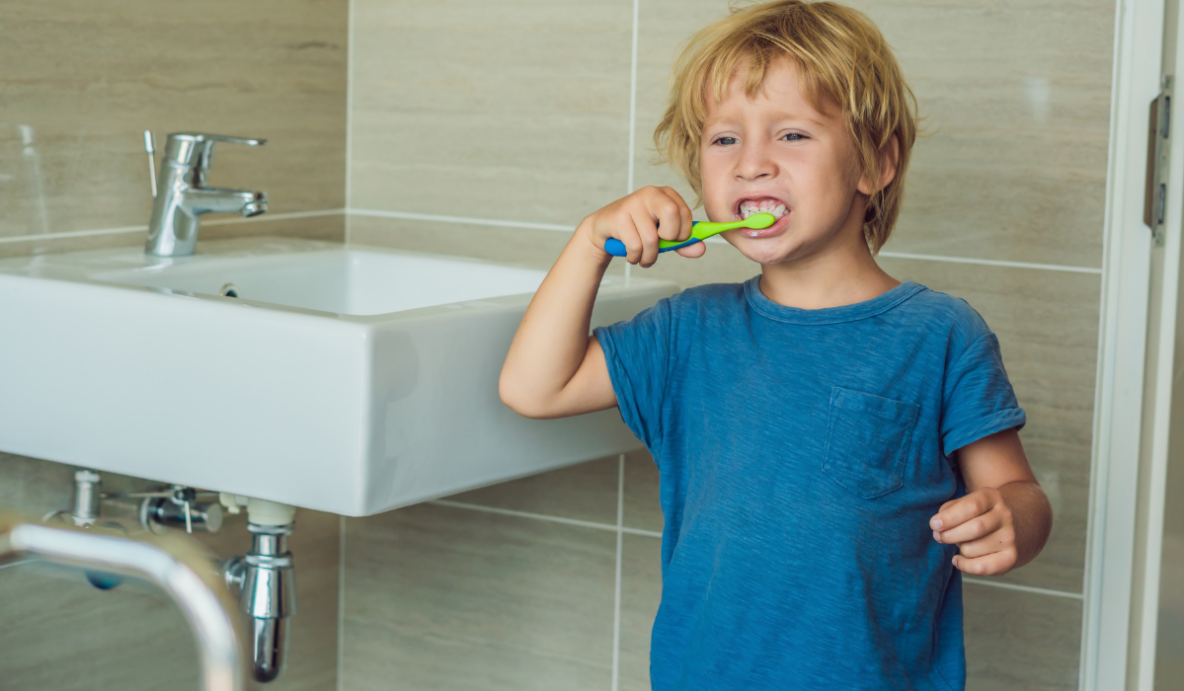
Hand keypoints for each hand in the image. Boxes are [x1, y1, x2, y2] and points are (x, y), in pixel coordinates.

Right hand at [577, 186, 704, 266]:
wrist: (604, 229)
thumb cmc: (638, 230)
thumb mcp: (663, 236)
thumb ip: (683, 242)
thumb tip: (701, 249)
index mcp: (666, 194)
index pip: (685, 213)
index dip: (683, 234)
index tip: (674, 241)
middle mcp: (650, 193)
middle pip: (672, 215)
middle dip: (669, 238)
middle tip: (659, 246)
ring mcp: (633, 203)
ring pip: (651, 239)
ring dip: (648, 257)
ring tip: (643, 258)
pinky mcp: (619, 216)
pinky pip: (635, 246)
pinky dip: (635, 257)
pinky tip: (631, 255)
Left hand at [929, 487, 1017, 575]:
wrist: (1011, 526)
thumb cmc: (977, 514)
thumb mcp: (963, 504)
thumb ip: (947, 512)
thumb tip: (937, 530)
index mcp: (992, 497)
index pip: (973, 506)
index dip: (950, 517)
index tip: (934, 524)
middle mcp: (1005, 516)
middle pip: (975, 528)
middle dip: (950, 535)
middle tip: (940, 536)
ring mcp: (1010, 537)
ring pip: (973, 549)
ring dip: (959, 548)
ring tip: (963, 543)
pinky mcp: (1011, 557)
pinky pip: (981, 567)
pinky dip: (964, 566)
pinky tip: (958, 559)